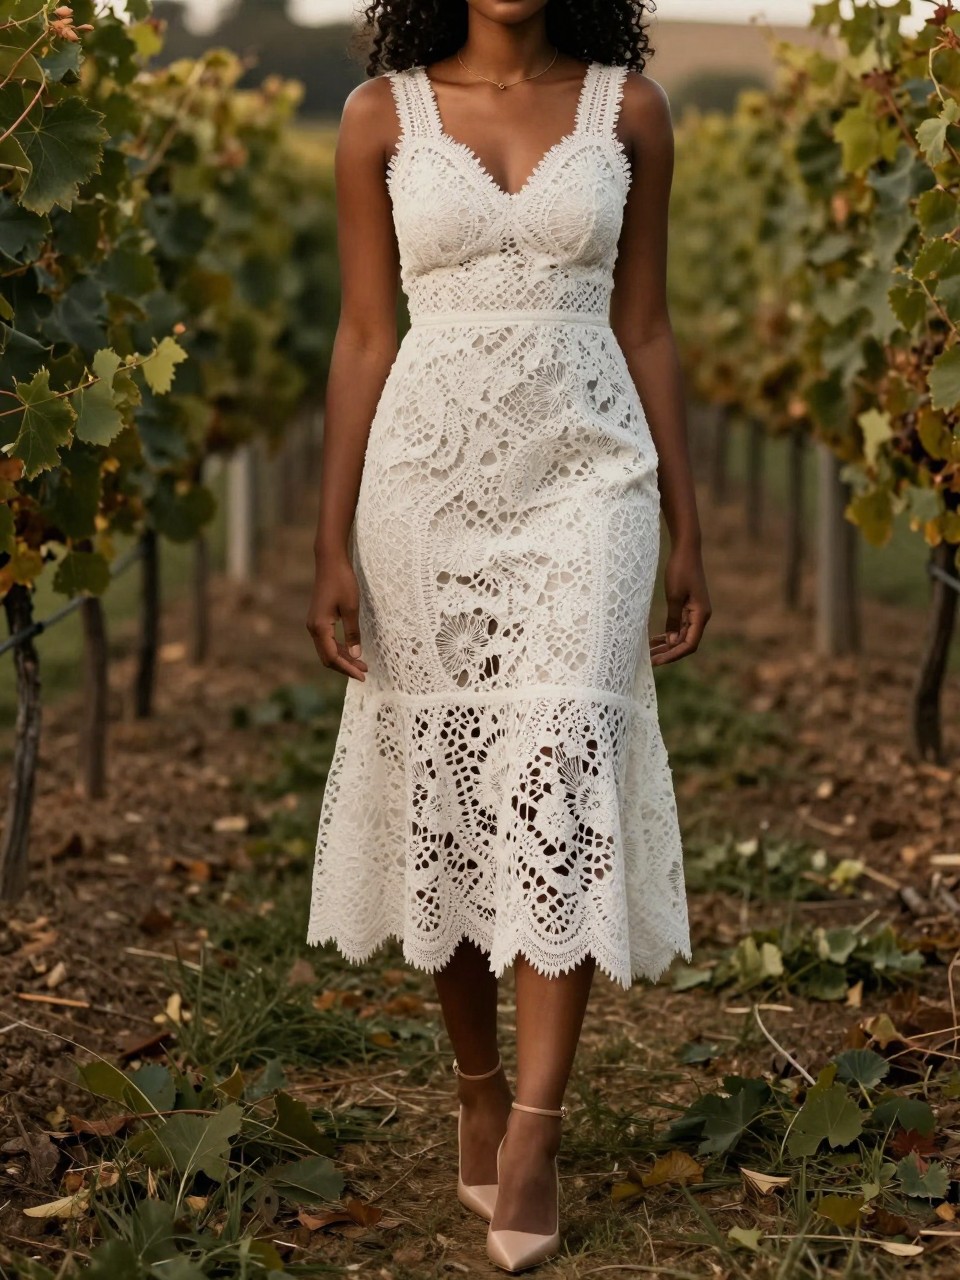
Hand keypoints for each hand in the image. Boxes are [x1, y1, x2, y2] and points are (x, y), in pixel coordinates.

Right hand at [306, 554, 368, 681]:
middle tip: (365, 672)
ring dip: (343, 659)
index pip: (333, 656)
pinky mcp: (318, 620)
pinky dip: (339, 649)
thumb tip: (356, 655)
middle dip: (346, 667)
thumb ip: (353, 633)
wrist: (330, 562)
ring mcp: (314, 624)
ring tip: (361, 664)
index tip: (363, 675)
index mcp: (320, 627)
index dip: (348, 668)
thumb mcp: (352, 608)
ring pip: (327, 650)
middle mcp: (313, 628)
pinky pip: (327, 641)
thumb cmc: (342, 581)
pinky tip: (352, 651)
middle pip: (328, 657)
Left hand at [650, 544, 710, 666]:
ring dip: (666, 645)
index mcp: (701, 615)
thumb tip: (671, 641)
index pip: (689, 644)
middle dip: (668, 653)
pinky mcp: (689, 607)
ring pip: (681, 636)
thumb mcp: (674, 596)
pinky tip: (655, 640)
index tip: (657, 662)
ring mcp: (695, 612)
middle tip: (648, 662)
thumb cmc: (680, 570)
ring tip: (649, 654)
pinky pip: (679, 626)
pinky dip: (668, 634)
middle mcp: (701, 616)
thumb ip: (673, 619)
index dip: (673, 655)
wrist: (686, 550)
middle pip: (685, 643)